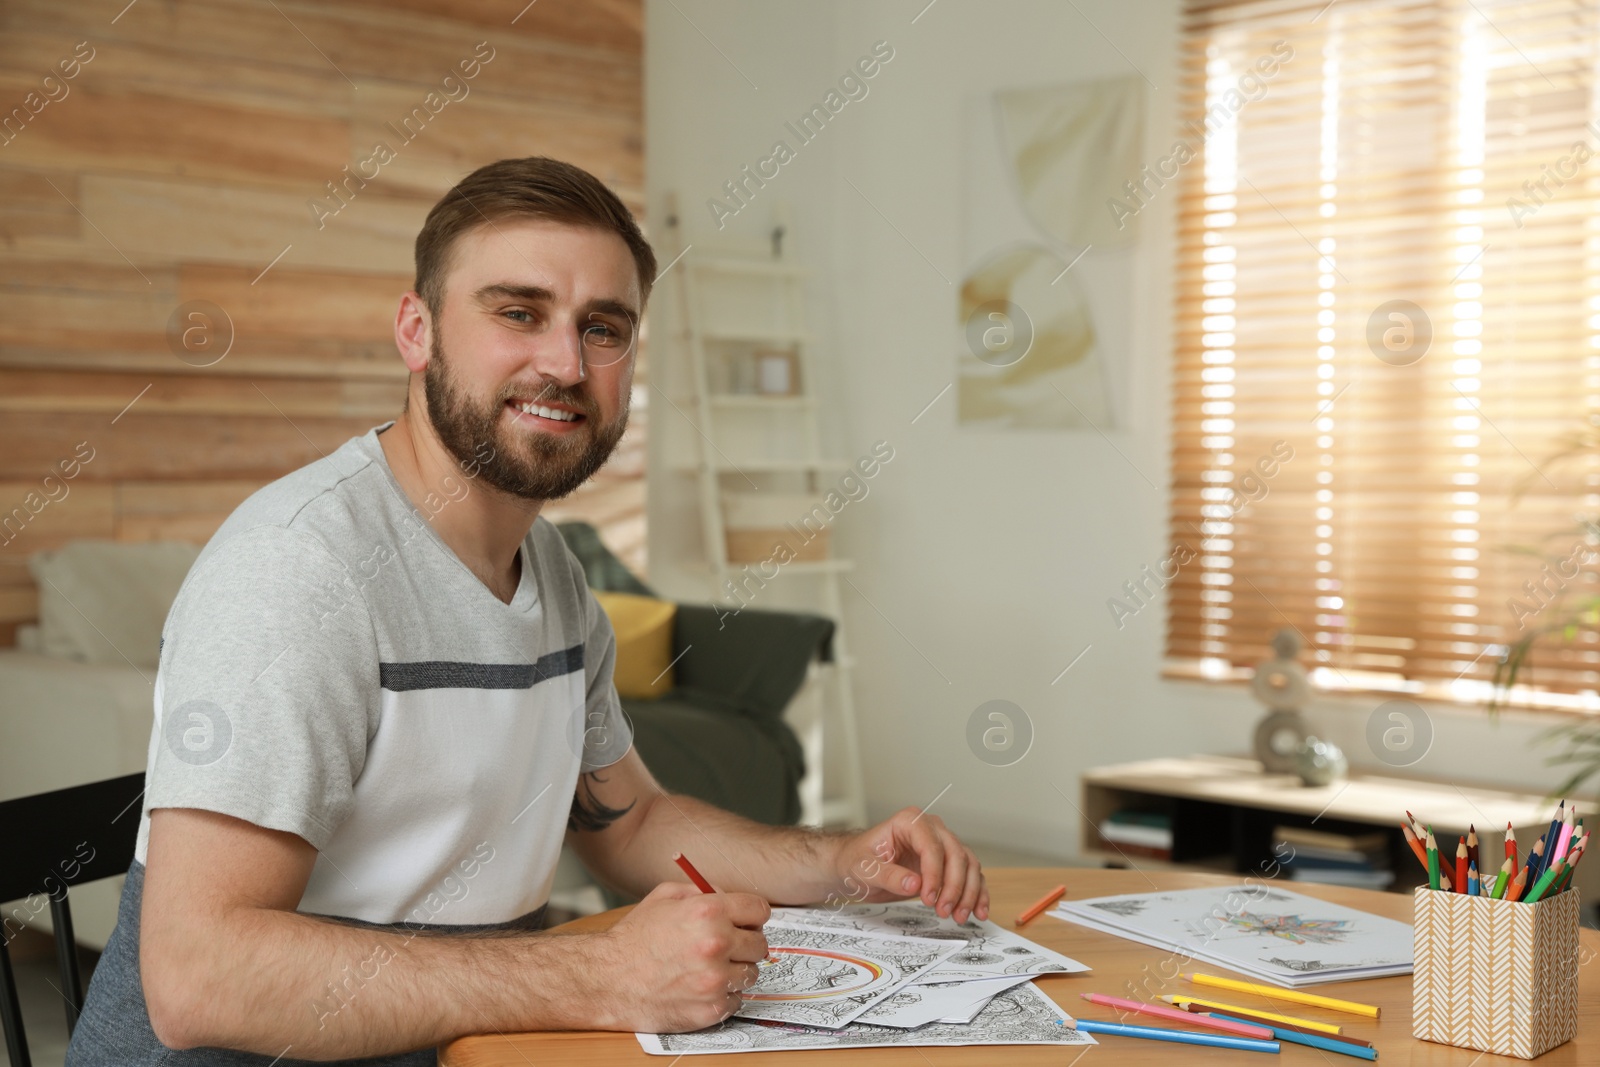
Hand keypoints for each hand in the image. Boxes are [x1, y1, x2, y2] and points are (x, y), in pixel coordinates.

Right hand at [592, 881, 770, 1031]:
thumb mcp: (663, 896)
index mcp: (708, 911)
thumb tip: (728, 896)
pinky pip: (736, 999)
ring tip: (709, 969)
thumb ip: (702, 890)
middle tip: (725, 947)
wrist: (607, 979)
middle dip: (744, 944)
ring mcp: (715, 980)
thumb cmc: (633, 939)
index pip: (760, 910)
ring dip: (735, 970)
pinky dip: (723, 995)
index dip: (751, 916)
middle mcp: (716, 944)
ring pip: (751, 973)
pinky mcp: (711, 1009)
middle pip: (760, 944)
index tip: (745, 922)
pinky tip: (700, 988)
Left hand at [827, 807, 987, 922]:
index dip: (935, 874)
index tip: (928, 898)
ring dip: (968, 892)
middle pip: (956, 854)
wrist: (854, 866)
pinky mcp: (946, 864)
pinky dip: (976, 893)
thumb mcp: (865, 868)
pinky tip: (977, 911)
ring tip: (959, 916)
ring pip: (968, 864)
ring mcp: (941, 845)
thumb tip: (915, 884)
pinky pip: (970, 875)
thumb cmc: (857, 861)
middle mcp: (930, 829)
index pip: (932, 846)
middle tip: (944, 911)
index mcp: (910, 822)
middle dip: (955, 886)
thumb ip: (889, 875)